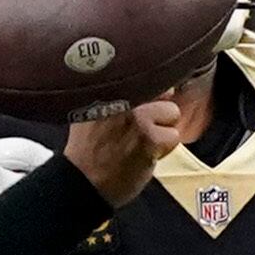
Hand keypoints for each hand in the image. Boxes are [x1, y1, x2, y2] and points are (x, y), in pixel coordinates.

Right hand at [61, 80, 212, 206]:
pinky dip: (162, 148)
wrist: (81, 181)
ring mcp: (138, 116)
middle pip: (165, 91)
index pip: (149, 74)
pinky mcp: (150, 138)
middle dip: (158, 111)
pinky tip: (144, 154)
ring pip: (172, 113)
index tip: (149, 101)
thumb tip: (152, 85)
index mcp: (110, 85)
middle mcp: (124, 95)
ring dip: (162, 130)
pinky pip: (173, 137)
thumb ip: (117, 94)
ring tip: (142, 143)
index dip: (153, 89)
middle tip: (140, 129)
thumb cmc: (86, 150)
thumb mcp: (91, 109)